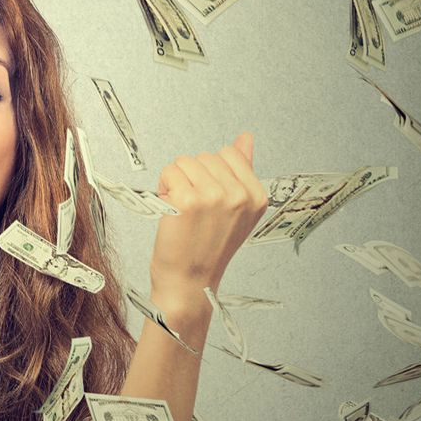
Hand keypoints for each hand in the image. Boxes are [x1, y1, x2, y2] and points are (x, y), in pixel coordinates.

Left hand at [150, 132, 267, 300]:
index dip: (211, 173)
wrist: (189, 282)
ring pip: (184, 161)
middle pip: (205, 156)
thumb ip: (243, 171)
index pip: (228, 154)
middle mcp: (239, 196)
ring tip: (182, 209)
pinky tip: (171, 209)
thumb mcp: (237, 211)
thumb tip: (245, 138)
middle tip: (193, 208)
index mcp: (256, 196)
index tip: (210, 199)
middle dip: (192, 176)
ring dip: (176, 181)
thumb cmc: (207, 249)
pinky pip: (169, 172)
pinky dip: (164, 187)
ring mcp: (214, 197)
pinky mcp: (187, 200)